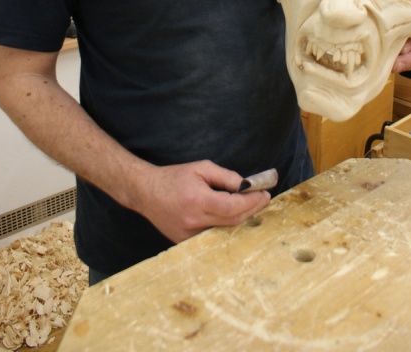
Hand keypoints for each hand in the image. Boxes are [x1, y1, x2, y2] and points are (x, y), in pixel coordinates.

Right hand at [133, 159, 271, 243]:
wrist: (146, 192)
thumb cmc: (174, 177)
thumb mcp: (200, 168)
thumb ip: (225, 176)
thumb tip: (246, 185)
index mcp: (197, 200)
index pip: (232, 206)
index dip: (252, 202)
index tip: (264, 194)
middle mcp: (193, 221)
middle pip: (232, 221)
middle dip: (251, 209)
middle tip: (262, 199)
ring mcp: (188, 235)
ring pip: (224, 230)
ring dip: (240, 218)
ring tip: (250, 205)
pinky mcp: (184, 242)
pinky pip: (212, 235)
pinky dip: (224, 226)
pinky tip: (231, 216)